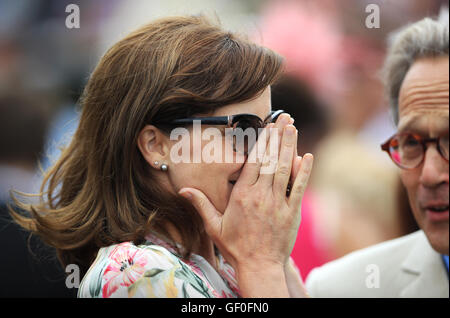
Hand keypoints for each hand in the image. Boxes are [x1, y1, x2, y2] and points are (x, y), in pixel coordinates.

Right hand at [179, 114, 313, 273]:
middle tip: (283, 118)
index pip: (253, 162)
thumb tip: (182, 190)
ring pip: (285, 169)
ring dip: (289, 147)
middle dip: (277, 137)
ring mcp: (278, 203)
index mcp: (242, 196)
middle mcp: (261, 196)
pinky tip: (307, 156)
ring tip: (292, 128)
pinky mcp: (292, 212)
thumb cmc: (235, 246)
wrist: (258, 265)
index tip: (266, 127)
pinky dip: (304, 171)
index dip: (261, 142)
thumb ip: (201, 205)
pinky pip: (299, 188)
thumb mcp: (214, 226)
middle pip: (270, 160)